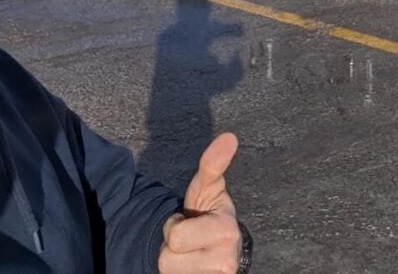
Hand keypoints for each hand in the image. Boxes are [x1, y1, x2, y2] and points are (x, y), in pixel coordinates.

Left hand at [159, 133, 241, 273]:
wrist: (220, 250)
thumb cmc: (209, 214)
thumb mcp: (207, 189)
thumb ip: (213, 164)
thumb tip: (229, 137)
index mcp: (226, 231)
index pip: (175, 236)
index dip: (175, 226)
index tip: (190, 221)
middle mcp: (227, 261)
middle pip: (168, 260)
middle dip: (171, 247)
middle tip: (188, 239)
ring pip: (168, 273)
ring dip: (174, 263)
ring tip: (190, 254)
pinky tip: (190, 268)